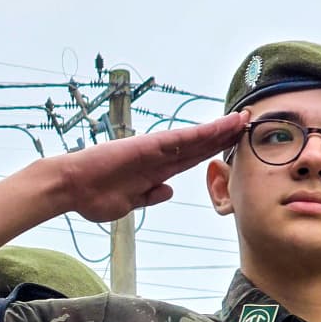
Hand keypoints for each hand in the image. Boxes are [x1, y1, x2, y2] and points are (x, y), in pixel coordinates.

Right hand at [48, 112, 246, 222]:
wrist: (71, 187)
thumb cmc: (93, 196)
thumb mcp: (129, 202)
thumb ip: (149, 196)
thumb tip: (168, 190)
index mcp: (155, 172)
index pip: (191, 160)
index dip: (213, 152)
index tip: (234, 147)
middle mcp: (158, 158)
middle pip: (199, 146)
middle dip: (224, 136)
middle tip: (249, 125)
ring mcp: (155, 150)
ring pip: (196, 139)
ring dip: (221, 129)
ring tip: (244, 119)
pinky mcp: (150, 145)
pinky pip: (183, 138)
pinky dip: (204, 131)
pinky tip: (224, 125)